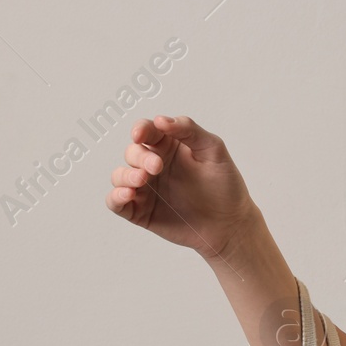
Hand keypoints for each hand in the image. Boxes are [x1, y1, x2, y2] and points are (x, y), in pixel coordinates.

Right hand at [105, 115, 251, 259]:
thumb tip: (161, 120)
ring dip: (126, 175)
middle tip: (157, 167)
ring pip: (120, 176)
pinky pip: (116, 202)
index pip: (146, 131)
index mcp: (168, 146)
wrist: (230, 224)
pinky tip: (128, 194)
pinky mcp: (141, 211)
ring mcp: (146, 189)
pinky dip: (116, 197)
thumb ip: (189, 130)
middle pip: (132, 153)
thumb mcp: (213, 150)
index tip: (140, 134)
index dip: (140, 129)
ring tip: (142, 179)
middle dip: (140, 157)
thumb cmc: (225, 186)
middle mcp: (153, 165)